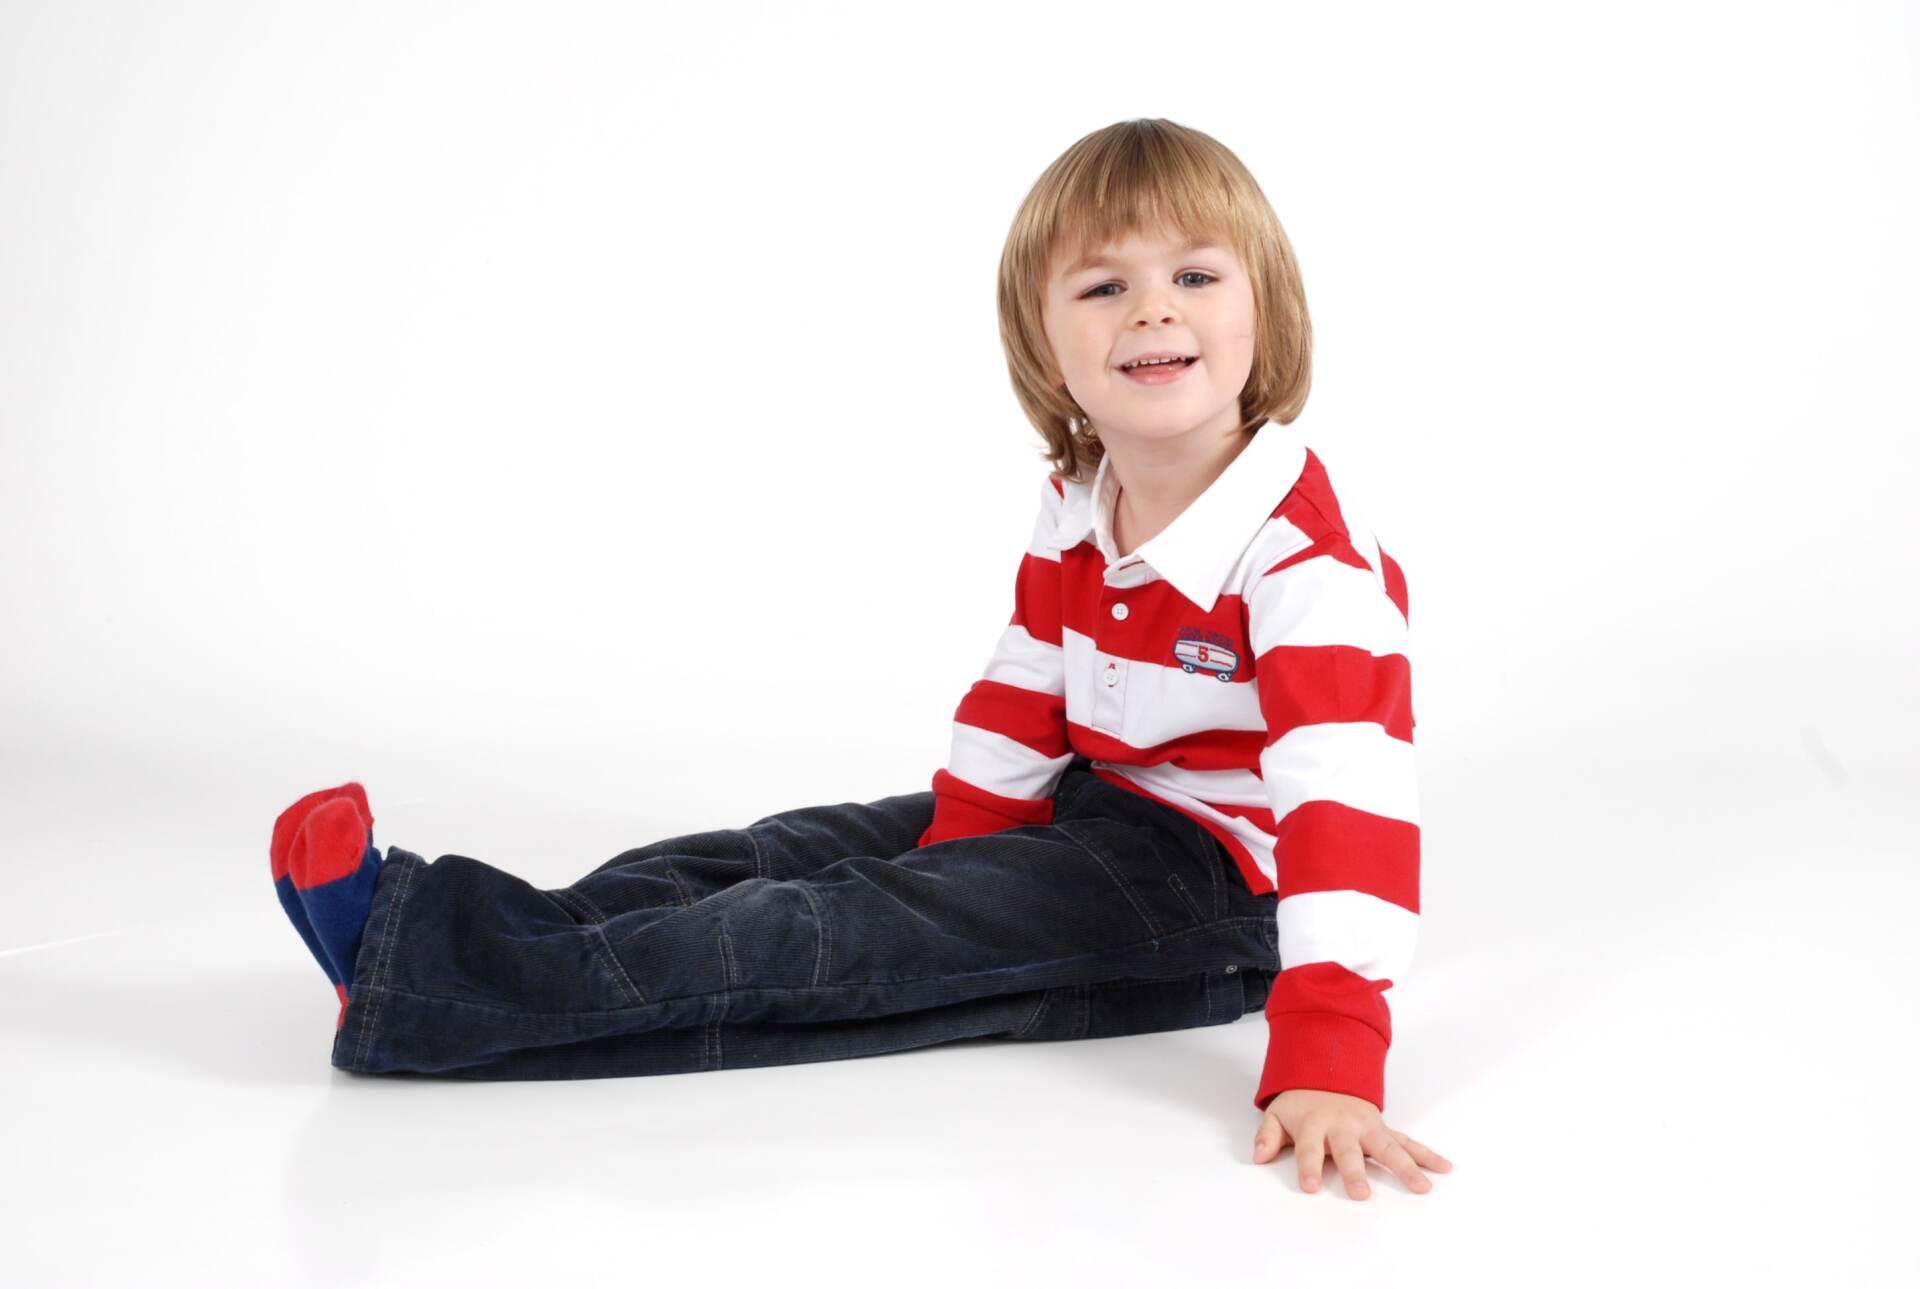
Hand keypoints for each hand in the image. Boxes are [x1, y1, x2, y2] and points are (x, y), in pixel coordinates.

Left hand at [1251, 1088, 1451, 1198]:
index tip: (1309, 1187)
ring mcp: (1367, 1127)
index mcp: (1314, 1123)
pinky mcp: (1383, 1128)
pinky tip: (1443, 1167)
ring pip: (1388, 1147)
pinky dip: (1426, 1154)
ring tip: (1422, 1186)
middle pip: (1349, 1150)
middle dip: (1354, 1171)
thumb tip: (1259, 1155)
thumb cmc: (1301, 1103)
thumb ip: (1268, 1135)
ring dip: (1405, 1166)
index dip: (1308, 1167)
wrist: (1326, 1071)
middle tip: (1361, 1194)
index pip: (1309, 1148)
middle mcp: (1343, 1125)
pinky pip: (1407, 1141)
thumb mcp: (1278, 1114)